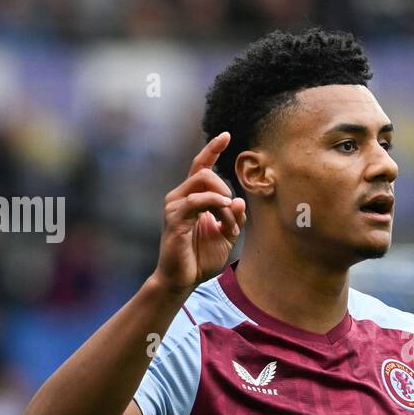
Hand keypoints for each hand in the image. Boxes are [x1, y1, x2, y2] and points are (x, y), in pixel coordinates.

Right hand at [152, 131, 246, 294]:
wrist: (183, 280)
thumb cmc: (200, 258)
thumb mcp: (226, 236)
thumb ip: (234, 217)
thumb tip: (239, 199)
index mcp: (192, 198)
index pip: (200, 166)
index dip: (212, 149)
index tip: (226, 135)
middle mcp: (180, 197)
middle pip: (204, 171)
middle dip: (225, 188)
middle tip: (233, 213)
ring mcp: (174, 206)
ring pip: (201, 182)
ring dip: (222, 200)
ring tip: (228, 224)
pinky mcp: (174, 218)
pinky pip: (195, 200)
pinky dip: (213, 203)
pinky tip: (223, 213)